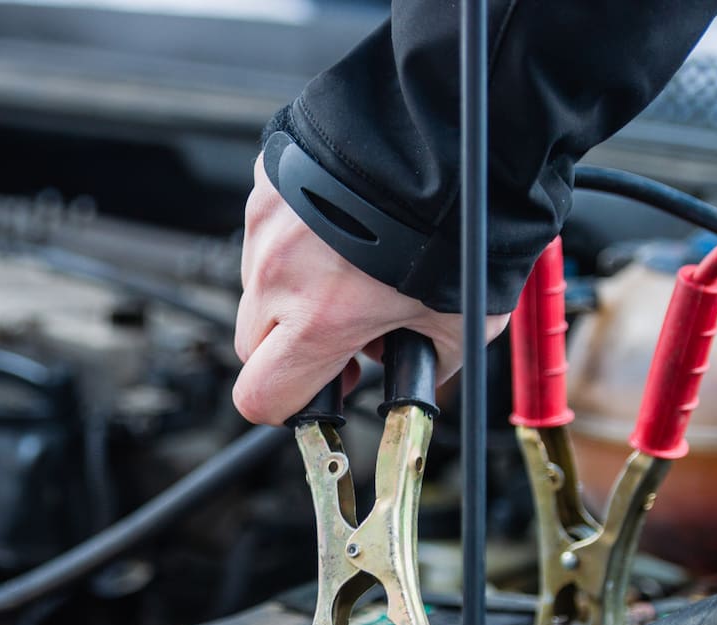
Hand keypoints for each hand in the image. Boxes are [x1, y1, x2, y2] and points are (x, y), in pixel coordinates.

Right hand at [233, 155, 508, 424]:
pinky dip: (300, 236)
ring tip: (353, 263)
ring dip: (294, 288)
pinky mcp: (269, 182)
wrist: (450, 127)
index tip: (316, 392)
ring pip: (260, 284)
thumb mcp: (465, 319)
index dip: (286, 405)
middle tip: (343, 330)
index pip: (260, 396)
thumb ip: (429, 361)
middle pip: (251, 344)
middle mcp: (279, 275)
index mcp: (318, 321)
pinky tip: (346, 221)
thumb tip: (419, 373)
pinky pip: (269, 228)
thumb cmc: (461, 218)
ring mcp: (266, 224)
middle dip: (289, 348)